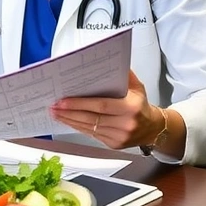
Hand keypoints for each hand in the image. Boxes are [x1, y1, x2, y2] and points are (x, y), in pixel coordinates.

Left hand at [48, 70, 164, 149]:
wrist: (153, 129)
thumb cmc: (140, 105)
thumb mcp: (137, 87)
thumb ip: (123, 74)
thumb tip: (108, 60)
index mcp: (130, 108)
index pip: (100, 105)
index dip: (79, 104)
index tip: (62, 101)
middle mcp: (125, 124)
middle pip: (91, 119)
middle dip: (69, 113)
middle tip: (53, 106)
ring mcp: (119, 137)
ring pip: (88, 129)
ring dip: (69, 121)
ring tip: (55, 113)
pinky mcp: (113, 145)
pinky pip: (91, 135)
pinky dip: (78, 127)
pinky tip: (68, 120)